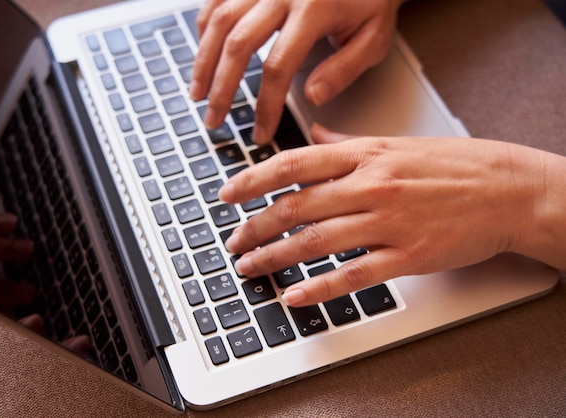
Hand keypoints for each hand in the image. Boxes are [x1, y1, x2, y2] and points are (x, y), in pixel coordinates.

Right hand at [190, 0, 403, 143]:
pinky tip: (202, 54)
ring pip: (219, 22)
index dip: (266, 106)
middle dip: (222, 90)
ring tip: (198, 94)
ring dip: (203, 62)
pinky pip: (216, 1)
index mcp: (313, 8)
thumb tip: (311, 98)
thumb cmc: (369, 1)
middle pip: (238, 45)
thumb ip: (344, 69)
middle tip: (214, 121)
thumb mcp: (373, 37)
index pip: (278, 67)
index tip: (261, 132)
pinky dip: (204, 28)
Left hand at [219, 126, 565, 305]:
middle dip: (255, 227)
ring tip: (250, 267)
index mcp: (366, 154)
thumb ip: (349, 142)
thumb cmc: (456, 165)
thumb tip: (316, 133)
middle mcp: (371, 185)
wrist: (509, 190)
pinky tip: (293, 296)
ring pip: (315, 241)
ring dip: (274, 257)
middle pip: (296, 206)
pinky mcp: (408, 256)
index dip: (253, 179)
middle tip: (234, 242)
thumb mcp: (397, 142)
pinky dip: (318, 288)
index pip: (294, 163)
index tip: (228, 194)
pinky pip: (352, 275)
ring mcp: (389, 222)